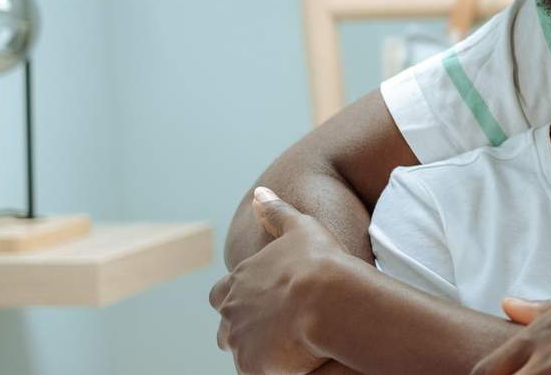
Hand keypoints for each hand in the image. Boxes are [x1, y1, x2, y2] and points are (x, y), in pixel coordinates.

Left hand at [209, 187, 355, 374]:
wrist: (327, 300)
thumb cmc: (318, 261)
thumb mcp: (301, 227)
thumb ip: (276, 212)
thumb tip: (259, 193)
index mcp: (239, 279)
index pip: (222, 293)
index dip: (239, 297)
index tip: (261, 300)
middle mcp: (231, 310)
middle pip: (227, 326)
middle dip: (245, 328)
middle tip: (276, 328)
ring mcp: (239, 340)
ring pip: (242, 350)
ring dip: (260, 349)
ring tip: (290, 346)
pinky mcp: (251, 365)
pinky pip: (258, 370)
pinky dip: (274, 367)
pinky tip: (297, 359)